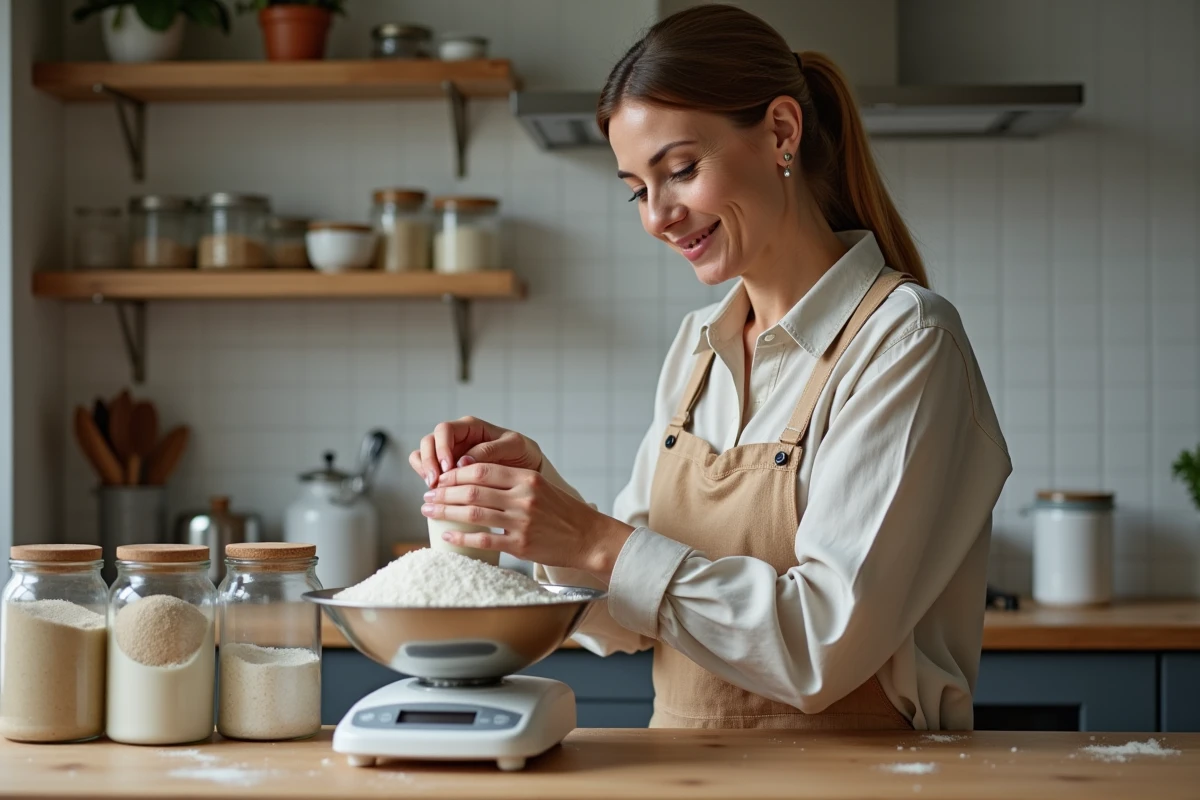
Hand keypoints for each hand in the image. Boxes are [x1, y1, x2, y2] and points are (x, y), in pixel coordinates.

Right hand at [407, 416, 542, 487]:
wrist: (527, 470)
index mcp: (470, 427)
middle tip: (436, 482)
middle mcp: (456, 438)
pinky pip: (425, 469)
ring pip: (422, 454)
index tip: (448, 468)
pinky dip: (425, 477)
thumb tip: (462, 462)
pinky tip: (437, 490)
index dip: (442, 447)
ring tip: (435, 488)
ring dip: (424, 470)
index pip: (445, 430)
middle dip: (429, 461)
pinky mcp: (447, 470)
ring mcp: (449, 453)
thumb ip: (490, 450)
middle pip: (429, 441)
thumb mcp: (514, 446)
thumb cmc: (522, 453)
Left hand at [421, 462, 634, 579]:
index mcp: (526, 478)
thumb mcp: (541, 487)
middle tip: (428, 496)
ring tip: (429, 511)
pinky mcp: (520, 544)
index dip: (455, 474)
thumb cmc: (563, 512)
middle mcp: (523, 497)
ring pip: (473, 513)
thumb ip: (511, 482)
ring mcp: (521, 521)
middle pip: (472, 491)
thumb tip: (475, 480)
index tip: (440, 478)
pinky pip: (484, 540)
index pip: (481, 469)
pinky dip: (461, 537)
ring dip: (445, 511)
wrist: (588, 537)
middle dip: (444, 492)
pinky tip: (447, 534)